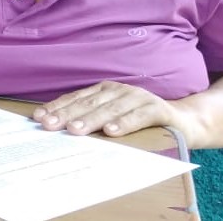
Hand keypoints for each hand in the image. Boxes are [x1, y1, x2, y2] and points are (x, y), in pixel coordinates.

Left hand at [32, 81, 185, 137]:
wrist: (184, 122)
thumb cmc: (139, 121)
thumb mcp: (112, 118)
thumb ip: (91, 120)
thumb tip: (58, 128)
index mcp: (104, 91)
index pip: (75, 99)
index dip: (57, 107)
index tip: (38, 118)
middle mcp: (118, 91)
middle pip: (88, 104)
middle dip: (66, 114)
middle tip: (49, 125)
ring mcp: (138, 98)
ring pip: (110, 109)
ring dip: (91, 120)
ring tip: (74, 130)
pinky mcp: (158, 109)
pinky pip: (138, 116)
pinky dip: (124, 123)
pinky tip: (111, 132)